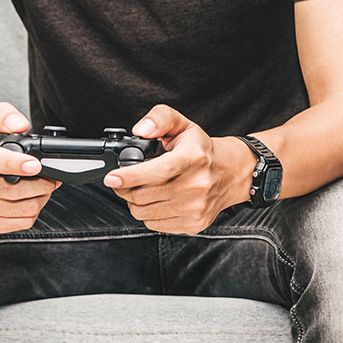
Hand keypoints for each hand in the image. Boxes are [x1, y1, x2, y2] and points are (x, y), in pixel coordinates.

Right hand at [0, 102, 59, 233]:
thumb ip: (4, 115)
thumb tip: (20, 124)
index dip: (14, 164)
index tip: (36, 165)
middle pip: (12, 190)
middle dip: (41, 184)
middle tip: (50, 177)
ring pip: (22, 209)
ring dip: (40, 198)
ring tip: (40, 187)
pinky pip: (21, 223)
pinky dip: (33, 212)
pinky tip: (28, 200)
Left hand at [104, 105, 255, 234]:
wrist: (229, 173)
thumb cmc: (201, 150)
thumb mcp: (182, 125)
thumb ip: (159, 118)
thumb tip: (141, 130)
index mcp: (194, 157)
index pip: (160, 170)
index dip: (131, 176)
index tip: (112, 178)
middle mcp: (198, 184)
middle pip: (145, 195)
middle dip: (125, 189)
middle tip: (124, 181)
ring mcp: (196, 207)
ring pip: (145, 213)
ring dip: (135, 202)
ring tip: (142, 189)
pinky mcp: (193, 223)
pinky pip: (155, 224)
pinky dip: (148, 214)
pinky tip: (157, 201)